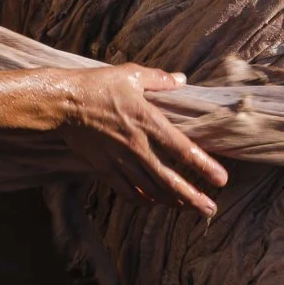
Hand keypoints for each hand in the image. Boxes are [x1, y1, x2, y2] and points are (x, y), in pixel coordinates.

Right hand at [57, 65, 227, 213]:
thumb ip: (159, 80)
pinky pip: (126, 190)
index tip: (221, 180)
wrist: (62, 104)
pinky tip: (153, 203)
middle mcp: (136, 146)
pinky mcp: (104, 168)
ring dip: (171, 202)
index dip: (204, 167)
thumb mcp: (131, 75)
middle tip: (210, 209)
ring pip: (150, 189)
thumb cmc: (97, 86)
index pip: (183, 150)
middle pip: (169, 179)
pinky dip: (142, 200)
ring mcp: (119, 160)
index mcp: (148, 122)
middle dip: (192, 198)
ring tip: (188, 209)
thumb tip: (181, 80)